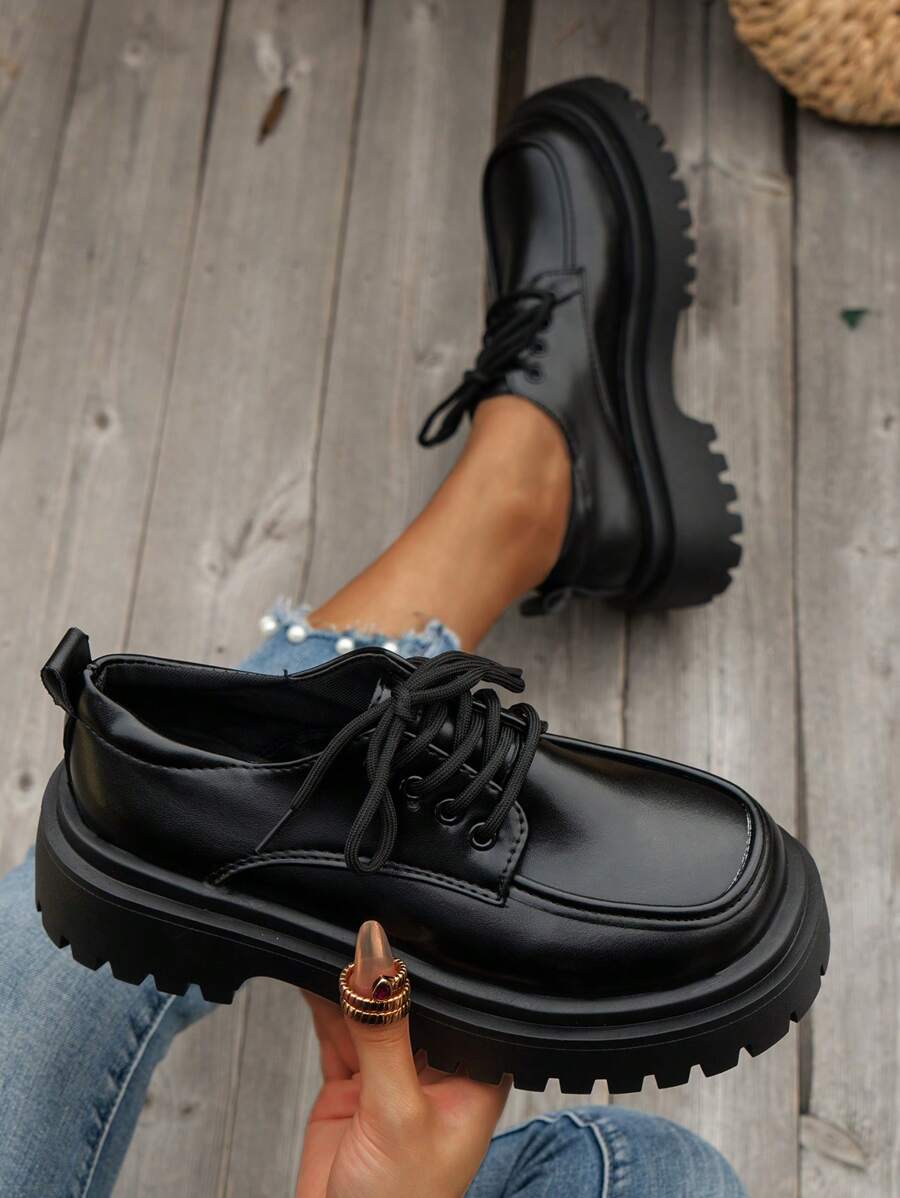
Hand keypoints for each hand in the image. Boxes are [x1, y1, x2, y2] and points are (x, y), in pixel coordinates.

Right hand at [296, 921, 509, 1197]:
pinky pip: (338, 1032)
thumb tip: (375, 954)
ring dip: (348, 982)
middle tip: (357, 922)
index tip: (408, 919)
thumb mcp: (395, 1109)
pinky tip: (311, 972)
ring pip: (371, 1013)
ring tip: (327, 935)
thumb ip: (383, 1029)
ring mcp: (391, 1077)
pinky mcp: (352, 1087)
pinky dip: (323, 1005)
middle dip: (385, 968)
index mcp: (474, 1074)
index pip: (460, 1001)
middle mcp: (436, 1069)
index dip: (437, 962)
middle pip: (411, 1001)